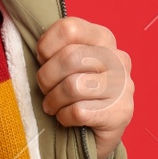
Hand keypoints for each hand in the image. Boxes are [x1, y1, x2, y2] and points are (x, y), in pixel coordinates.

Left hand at [35, 16, 133, 158]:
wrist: (94, 130)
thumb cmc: (73, 90)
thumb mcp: (64, 62)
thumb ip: (54, 49)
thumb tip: (33, 48)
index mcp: (103, 38)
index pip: (69, 28)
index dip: (46, 47)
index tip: (43, 61)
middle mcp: (118, 58)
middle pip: (69, 58)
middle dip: (46, 77)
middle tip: (45, 90)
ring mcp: (124, 86)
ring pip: (73, 86)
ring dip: (54, 100)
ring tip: (53, 105)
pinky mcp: (121, 112)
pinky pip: (79, 111)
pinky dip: (64, 117)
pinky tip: (66, 118)